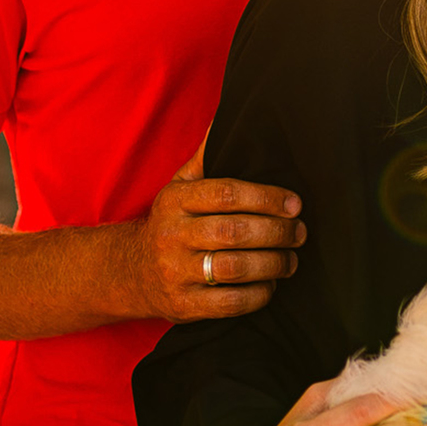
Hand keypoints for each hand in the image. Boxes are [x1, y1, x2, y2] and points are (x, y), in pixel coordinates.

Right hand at [122, 144, 305, 322]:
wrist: (127, 272)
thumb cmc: (169, 223)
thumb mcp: (178, 187)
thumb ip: (206, 158)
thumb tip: (227, 120)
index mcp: (175, 201)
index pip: (226, 193)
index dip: (266, 198)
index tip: (294, 203)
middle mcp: (172, 235)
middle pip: (235, 232)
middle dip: (276, 232)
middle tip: (299, 233)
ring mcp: (176, 272)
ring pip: (235, 268)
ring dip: (273, 264)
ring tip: (291, 260)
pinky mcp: (183, 306)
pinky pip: (230, 303)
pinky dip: (258, 294)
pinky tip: (270, 284)